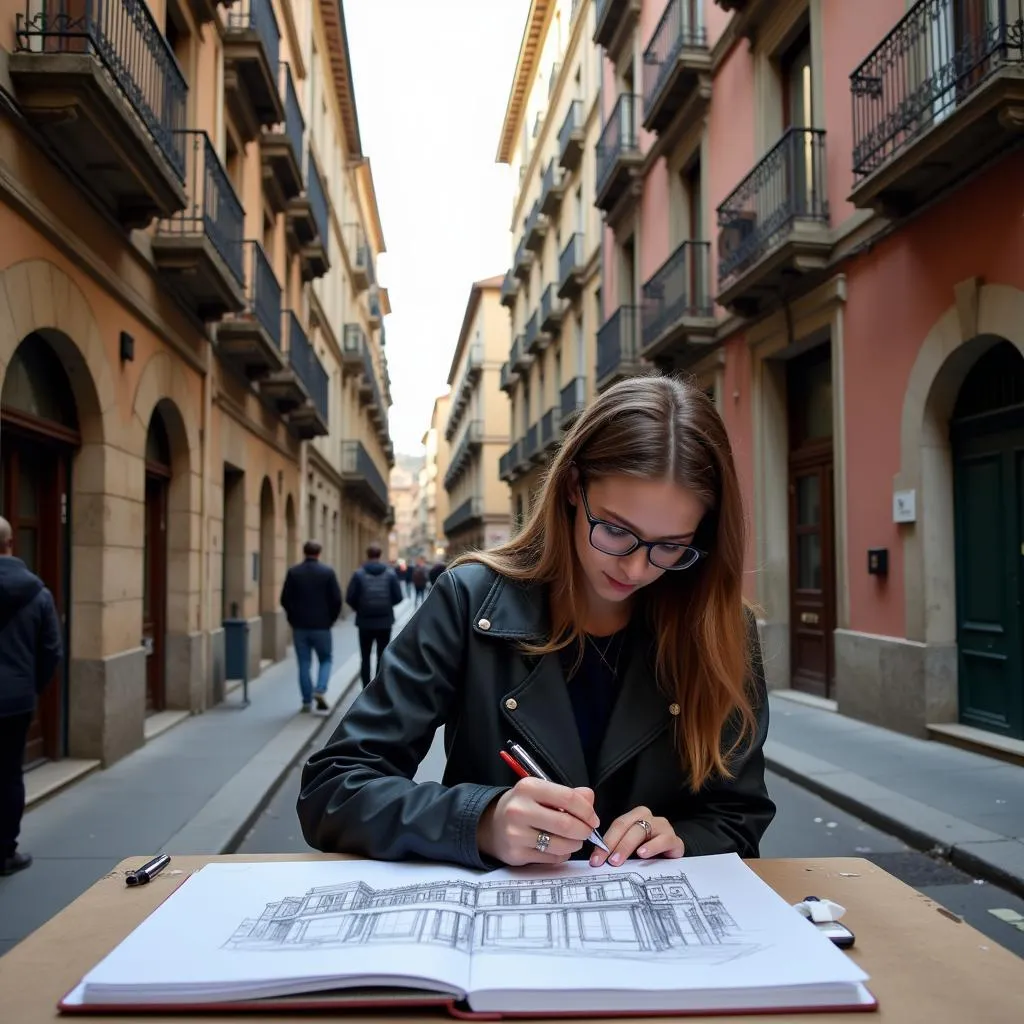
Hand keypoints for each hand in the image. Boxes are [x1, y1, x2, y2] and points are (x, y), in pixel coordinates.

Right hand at [478, 778, 600, 866]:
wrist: (491, 824)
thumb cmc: (522, 806)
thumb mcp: (541, 792)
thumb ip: (568, 794)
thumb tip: (590, 799)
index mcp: (528, 788)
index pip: (568, 798)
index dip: (587, 811)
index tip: (593, 818)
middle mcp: (519, 810)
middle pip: (566, 824)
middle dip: (584, 830)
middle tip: (587, 832)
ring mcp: (516, 834)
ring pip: (561, 844)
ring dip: (575, 844)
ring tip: (574, 840)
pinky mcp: (516, 854)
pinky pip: (551, 858)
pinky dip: (562, 854)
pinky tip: (559, 848)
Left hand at [589, 806, 683, 867]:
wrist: (674, 853)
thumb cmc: (649, 849)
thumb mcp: (631, 847)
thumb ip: (617, 849)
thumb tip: (598, 860)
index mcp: (635, 816)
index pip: (617, 825)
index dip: (605, 841)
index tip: (596, 858)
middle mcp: (648, 818)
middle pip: (626, 826)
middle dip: (613, 845)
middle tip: (605, 861)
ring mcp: (662, 827)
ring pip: (641, 831)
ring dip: (626, 845)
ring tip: (618, 859)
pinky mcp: (674, 840)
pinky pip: (663, 840)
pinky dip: (651, 847)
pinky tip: (642, 854)